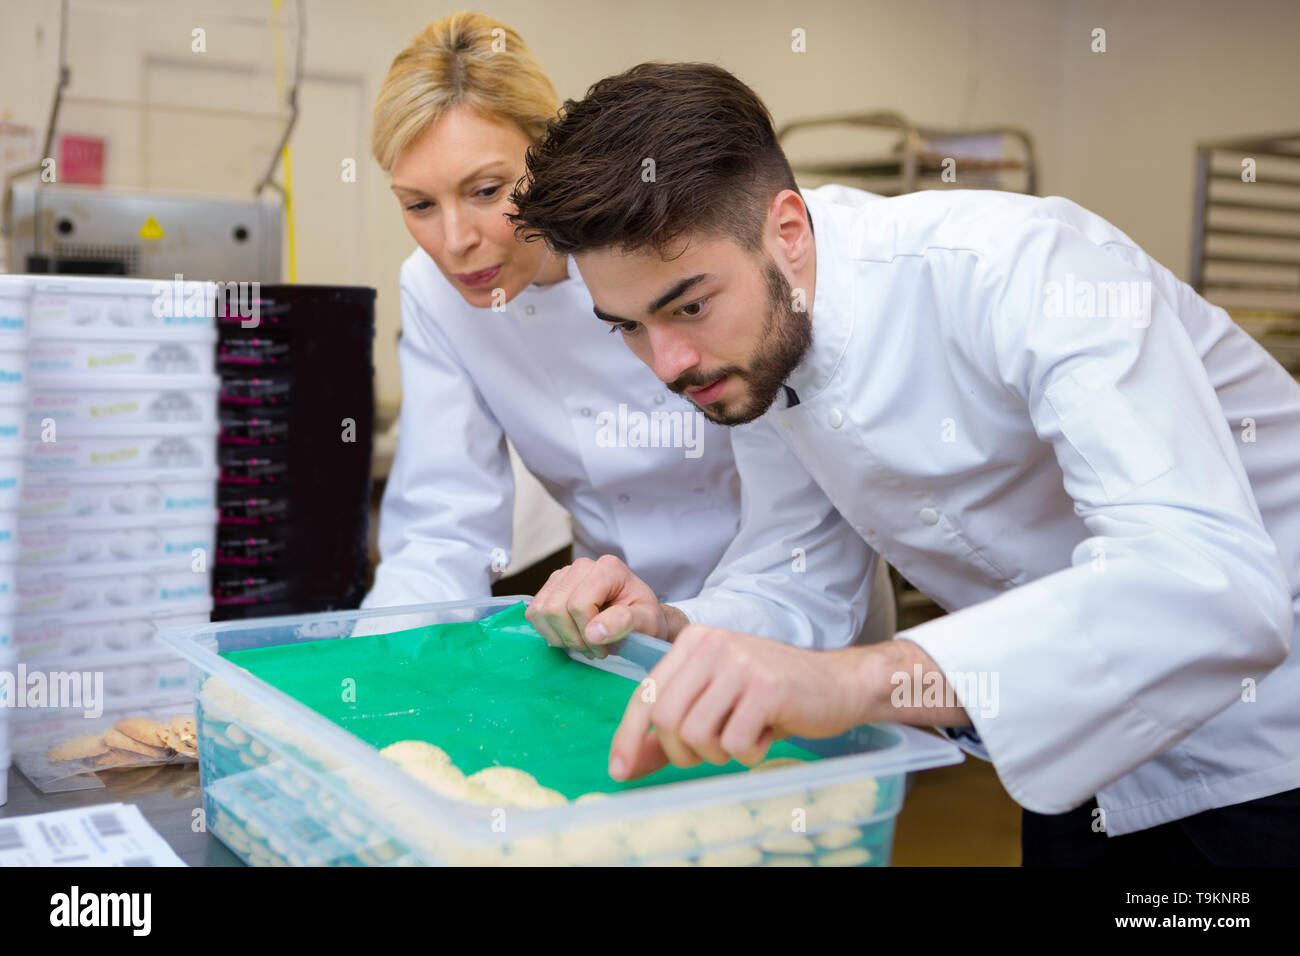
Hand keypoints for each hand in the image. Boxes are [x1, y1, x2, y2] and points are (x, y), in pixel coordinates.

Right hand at [526, 555, 673, 658]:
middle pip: (556, 608)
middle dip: (573, 638)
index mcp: (608, 568)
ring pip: (541, 610)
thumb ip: (625, 623)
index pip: (580, 604)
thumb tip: (592, 632)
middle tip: (594, 650)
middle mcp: (582, 566)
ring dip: (560, 637)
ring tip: (583, 644)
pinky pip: (533, 612)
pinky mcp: (551, 588)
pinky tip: (570, 636)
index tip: (605, 648)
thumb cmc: (644, 618)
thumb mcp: (646, 621)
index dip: (588, 633)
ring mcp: (563, 575)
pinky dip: (548, 632)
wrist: (638, 617)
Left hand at [607, 624, 868, 779]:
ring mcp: (740, 663)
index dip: (628, 737)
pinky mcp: (767, 688)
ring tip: (743, 740)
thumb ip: (674, 728)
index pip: (645, 694)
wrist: (838, 685)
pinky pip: (734, 743)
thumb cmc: (773, 697)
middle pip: (666, 719)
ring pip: (696, 734)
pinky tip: (766, 735)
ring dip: (717, 754)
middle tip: (713, 753)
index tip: (621, 770)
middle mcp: (713, 644)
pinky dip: (748, 753)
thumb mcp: (717, 703)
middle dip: (681, 752)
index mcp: (694, 641)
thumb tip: (628, 765)